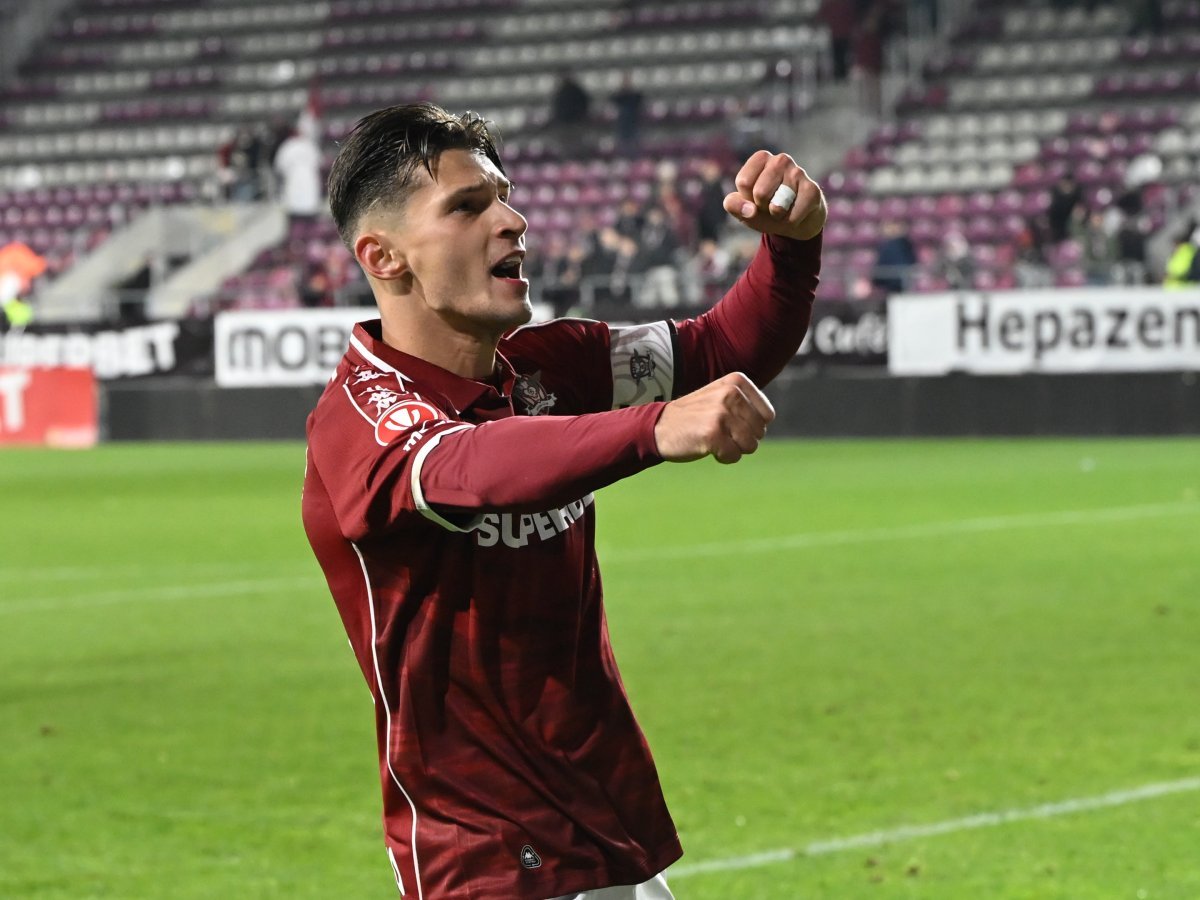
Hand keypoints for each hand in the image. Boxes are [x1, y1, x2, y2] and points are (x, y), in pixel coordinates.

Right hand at [653, 372, 775, 464]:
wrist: (658, 426)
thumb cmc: (694, 416)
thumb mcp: (721, 396)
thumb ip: (746, 402)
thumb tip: (768, 419)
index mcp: (736, 382)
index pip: (767, 415)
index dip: (751, 426)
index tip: (729, 422)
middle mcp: (730, 394)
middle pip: (759, 432)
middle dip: (742, 439)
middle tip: (719, 432)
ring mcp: (721, 414)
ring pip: (750, 446)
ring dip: (733, 448)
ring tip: (713, 438)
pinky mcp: (713, 435)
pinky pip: (734, 456)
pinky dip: (723, 457)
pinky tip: (707, 447)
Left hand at [722, 150, 826, 240]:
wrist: (796, 221)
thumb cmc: (765, 209)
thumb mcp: (744, 207)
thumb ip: (734, 205)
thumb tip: (750, 210)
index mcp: (761, 159)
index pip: (744, 182)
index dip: (747, 199)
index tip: (755, 198)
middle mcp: (780, 160)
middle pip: (760, 193)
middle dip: (762, 208)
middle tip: (770, 206)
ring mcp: (798, 173)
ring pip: (777, 207)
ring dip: (777, 217)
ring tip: (783, 209)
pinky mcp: (813, 190)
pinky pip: (792, 217)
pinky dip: (790, 223)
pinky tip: (797, 213)